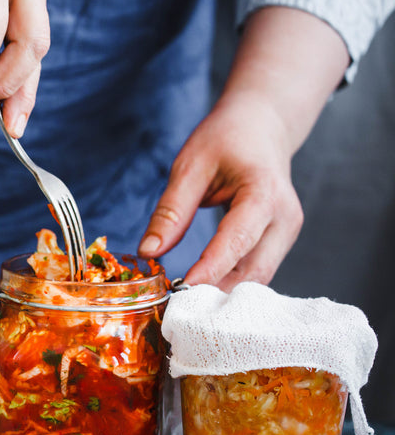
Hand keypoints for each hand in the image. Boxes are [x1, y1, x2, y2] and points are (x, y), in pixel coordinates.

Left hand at [138, 91, 301, 289]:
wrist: (264, 125)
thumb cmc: (227, 138)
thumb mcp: (190, 164)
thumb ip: (171, 210)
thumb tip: (148, 252)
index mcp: (264, 193)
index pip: (237, 240)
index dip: (211, 268)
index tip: (182, 290)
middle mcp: (285, 218)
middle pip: (254, 270)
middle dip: (217, 291)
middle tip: (177, 308)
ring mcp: (286, 233)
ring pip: (257, 278)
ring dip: (223, 294)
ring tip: (185, 306)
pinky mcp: (279, 242)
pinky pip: (256, 272)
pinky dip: (230, 285)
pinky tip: (202, 294)